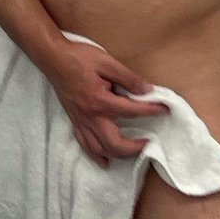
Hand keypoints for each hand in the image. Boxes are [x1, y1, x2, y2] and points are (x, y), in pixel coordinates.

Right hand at [48, 43, 169, 167]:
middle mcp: (91, 117)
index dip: (151, 110)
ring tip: (133, 152)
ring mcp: (81, 122)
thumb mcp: (107, 62)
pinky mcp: (75, 122)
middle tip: (149, 143)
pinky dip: (96, 155)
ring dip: (119, 155)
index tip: (164, 110)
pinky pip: (85, 145)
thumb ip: (128, 78)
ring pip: (100, 149)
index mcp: (100, 101)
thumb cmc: (79, 58)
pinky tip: (105, 160)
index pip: (131, 111)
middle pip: (116, 143)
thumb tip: (147, 90)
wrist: (54, 59)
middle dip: (135, 147)